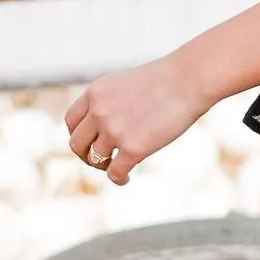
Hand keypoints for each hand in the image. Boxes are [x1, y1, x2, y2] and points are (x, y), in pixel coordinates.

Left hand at [64, 53, 208, 182]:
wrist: (188, 80)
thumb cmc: (165, 80)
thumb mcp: (125, 84)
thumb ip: (109, 103)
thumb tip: (102, 129)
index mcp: (95, 93)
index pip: (71, 122)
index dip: (79, 135)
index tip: (91, 142)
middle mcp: (99, 111)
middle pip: (76, 144)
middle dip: (87, 155)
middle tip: (102, 159)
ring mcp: (114, 130)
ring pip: (95, 160)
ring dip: (105, 167)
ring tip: (120, 167)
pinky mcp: (132, 148)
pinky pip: (114, 173)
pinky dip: (119, 179)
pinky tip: (127, 178)